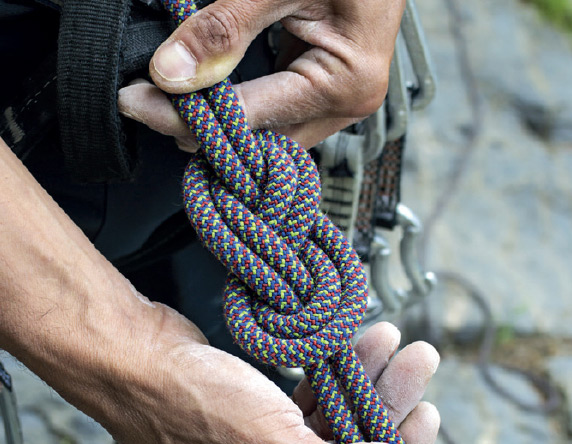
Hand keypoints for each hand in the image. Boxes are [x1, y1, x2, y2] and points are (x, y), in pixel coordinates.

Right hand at [111, 309, 439, 443]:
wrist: (131, 364)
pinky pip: (309, 408)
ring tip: (401, 343)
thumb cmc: (198, 417)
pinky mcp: (255, 426)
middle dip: (387, 410)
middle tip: (421, 360)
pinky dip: (335, 380)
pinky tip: (360, 345)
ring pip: (335, 429)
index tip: (427, 414)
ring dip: (366, 386)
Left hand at [118, 0, 404, 149]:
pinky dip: (241, 110)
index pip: (250, 118)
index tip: (136, 102)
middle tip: (145, 102)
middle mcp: (347, 104)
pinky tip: (207, 101)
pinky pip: (276, 116)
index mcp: (345, 82)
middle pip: (260, 143)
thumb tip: (170, 73)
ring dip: (221, 124)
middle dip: (202, 129)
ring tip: (169, 104)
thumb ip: (225, 27)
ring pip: (267, 136)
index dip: (188, 116)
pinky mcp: (326, 87)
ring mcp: (339, 100)